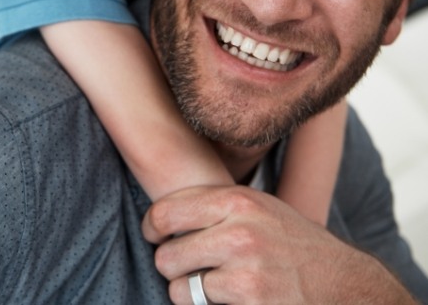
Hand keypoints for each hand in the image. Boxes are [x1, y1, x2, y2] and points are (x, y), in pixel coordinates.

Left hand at [142, 185, 414, 303]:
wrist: (343, 283)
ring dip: (188, 291)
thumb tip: (162, 213)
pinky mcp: (250, 299)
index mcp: (238, 200)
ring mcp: (245, 268)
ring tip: (213, 285)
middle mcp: (239, 230)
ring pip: (179, 286)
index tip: (155, 236)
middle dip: (173, 265)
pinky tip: (231, 299)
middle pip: (167, 253)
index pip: (166, 211)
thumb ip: (217, 205)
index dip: (153, 227)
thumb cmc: (293, 244)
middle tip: (191, 266)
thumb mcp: (259, 208)